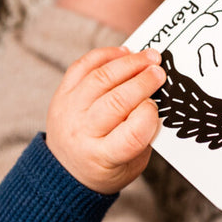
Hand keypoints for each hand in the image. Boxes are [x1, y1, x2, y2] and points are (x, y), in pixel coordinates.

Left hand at [47, 47, 165, 193]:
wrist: (66, 168)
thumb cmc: (106, 167)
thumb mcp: (131, 163)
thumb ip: (145, 134)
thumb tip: (157, 97)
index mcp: (102, 156)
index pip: (131, 135)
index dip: (149, 116)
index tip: (157, 105)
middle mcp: (82, 132)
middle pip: (116, 102)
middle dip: (143, 83)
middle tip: (160, 72)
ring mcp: (69, 110)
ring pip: (100, 78)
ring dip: (129, 63)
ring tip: (149, 57)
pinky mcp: (62, 93)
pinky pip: (82, 66)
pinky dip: (104, 55)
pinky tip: (124, 53)